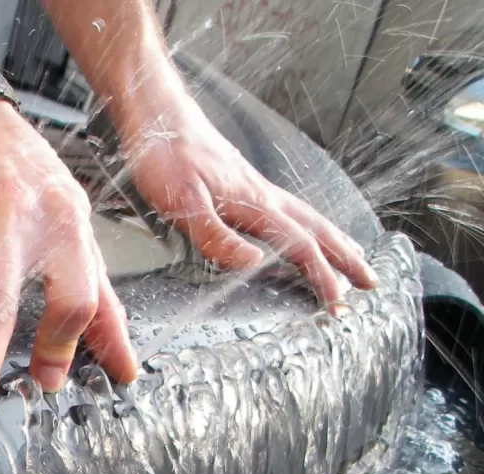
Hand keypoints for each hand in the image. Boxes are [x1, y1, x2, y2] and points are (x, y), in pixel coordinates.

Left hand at [119, 94, 377, 309]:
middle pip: (317, 229)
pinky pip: (290, 208)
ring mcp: (255, 187)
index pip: (299, 245)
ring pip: (307, 216)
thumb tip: (253, 262)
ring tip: (350, 258)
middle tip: (369, 282)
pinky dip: (308, 224)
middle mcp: (263, 194)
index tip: (336, 304)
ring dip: (333, 240)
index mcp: (254, 203)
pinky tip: (302, 229)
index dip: (320, 277)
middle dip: (345, 259)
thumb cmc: (165, 155)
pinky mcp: (242, 183)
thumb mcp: (182, 202)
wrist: (158, 115)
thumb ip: (216, 235)